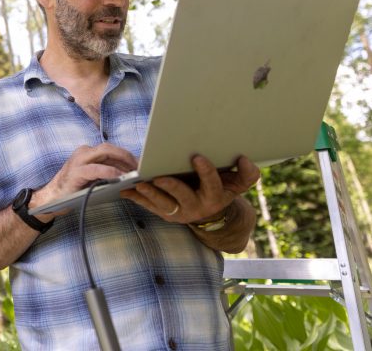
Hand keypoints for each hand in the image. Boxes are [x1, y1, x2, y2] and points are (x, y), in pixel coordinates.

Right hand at [31, 143, 137, 216]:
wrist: (52, 199)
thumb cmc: (75, 189)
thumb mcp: (93, 178)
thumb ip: (107, 172)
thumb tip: (130, 173)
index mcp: (88, 152)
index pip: (111, 149)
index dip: (127, 155)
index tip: (142, 163)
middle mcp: (84, 152)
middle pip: (110, 148)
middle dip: (127, 156)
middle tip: (141, 167)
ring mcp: (79, 160)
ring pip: (104, 153)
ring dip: (122, 162)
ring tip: (134, 172)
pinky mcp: (76, 172)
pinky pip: (96, 169)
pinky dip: (109, 171)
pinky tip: (118, 176)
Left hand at [119, 155, 259, 223]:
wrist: (212, 214)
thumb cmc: (222, 188)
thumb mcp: (238, 184)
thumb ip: (247, 173)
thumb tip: (244, 157)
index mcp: (216, 197)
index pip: (213, 185)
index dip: (206, 172)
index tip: (197, 156)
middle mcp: (198, 207)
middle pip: (184, 198)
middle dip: (172, 187)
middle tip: (159, 177)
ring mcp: (180, 213)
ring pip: (164, 205)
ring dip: (150, 195)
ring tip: (139, 184)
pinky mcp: (166, 214)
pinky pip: (150, 207)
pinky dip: (137, 198)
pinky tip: (125, 191)